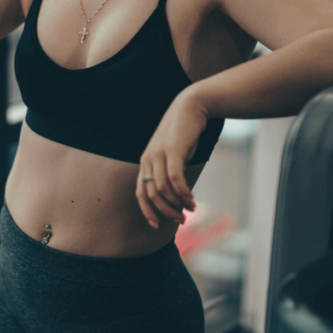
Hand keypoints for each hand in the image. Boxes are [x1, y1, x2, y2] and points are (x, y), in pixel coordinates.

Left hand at [135, 90, 206, 228]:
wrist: (190, 107)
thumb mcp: (173, 154)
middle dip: (166, 212)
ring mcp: (158, 154)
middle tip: (181, 220)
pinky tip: (191, 199)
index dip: (147, 211)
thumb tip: (177, 195)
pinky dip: (183, 193)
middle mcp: (148, 159)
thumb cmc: (183, 134)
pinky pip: (175, 179)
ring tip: (191, 209)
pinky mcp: (172, 150)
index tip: (157, 225)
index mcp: (146, 162)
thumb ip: (170, 172)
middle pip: (152, 195)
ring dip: (177, 204)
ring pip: (163, 190)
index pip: (140, 193)